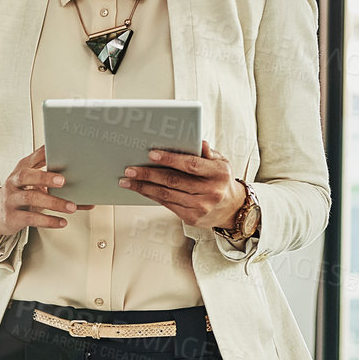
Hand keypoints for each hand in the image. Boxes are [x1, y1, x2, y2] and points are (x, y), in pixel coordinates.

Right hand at [0, 146, 86, 250]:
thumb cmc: (22, 194)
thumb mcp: (33, 183)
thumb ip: (52, 178)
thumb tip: (86, 183)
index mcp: (21, 169)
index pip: (32, 158)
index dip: (44, 154)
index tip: (59, 151)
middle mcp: (14, 182)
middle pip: (26, 176)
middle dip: (45, 177)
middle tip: (63, 181)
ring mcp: (11, 199)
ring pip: (31, 198)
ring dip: (53, 202)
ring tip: (71, 207)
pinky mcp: (12, 217)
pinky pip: (31, 218)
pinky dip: (48, 221)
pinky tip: (62, 222)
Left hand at [118, 139, 243, 227]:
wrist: (231, 208)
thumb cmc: (220, 179)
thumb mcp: (221, 162)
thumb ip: (207, 153)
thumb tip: (198, 142)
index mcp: (218, 173)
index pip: (191, 165)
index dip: (170, 159)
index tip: (151, 154)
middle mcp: (210, 191)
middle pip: (174, 180)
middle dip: (148, 174)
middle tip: (130, 169)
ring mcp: (201, 206)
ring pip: (166, 195)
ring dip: (143, 187)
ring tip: (127, 180)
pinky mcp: (192, 217)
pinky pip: (167, 204)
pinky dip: (151, 195)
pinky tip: (140, 189)